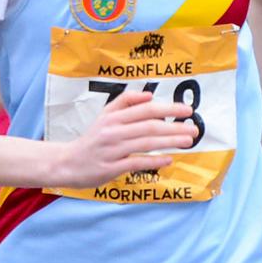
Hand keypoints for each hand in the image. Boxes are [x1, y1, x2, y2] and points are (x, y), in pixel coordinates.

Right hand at [45, 85, 194, 187]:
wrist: (67, 163)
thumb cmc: (92, 140)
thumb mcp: (104, 116)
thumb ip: (125, 102)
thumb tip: (149, 95)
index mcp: (113, 117)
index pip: (145, 109)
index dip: (168, 108)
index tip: (187, 111)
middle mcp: (113, 131)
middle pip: (149, 126)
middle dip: (174, 127)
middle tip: (194, 129)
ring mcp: (112, 150)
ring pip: (146, 143)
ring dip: (169, 141)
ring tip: (188, 142)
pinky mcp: (111, 167)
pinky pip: (136, 162)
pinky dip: (154, 160)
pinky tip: (169, 159)